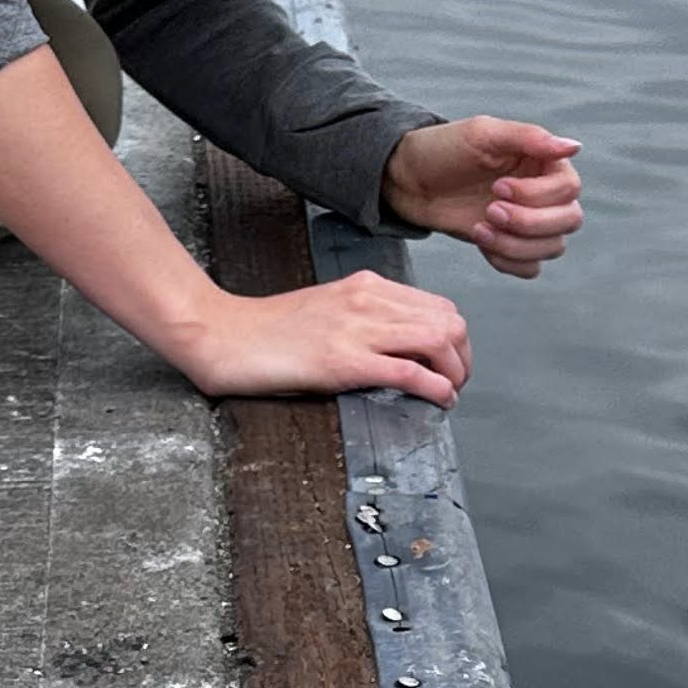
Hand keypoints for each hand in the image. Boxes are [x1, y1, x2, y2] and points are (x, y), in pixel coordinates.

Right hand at [175, 272, 472, 407]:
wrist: (224, 335)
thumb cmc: (269, 329)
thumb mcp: (329, 309)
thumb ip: (365, 318)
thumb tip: (401, 347)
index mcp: (366, 286)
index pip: (437, 305)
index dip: (456, 338)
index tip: (451, 363)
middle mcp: (368, 300)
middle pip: (448, 321)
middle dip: (463, 356)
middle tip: (456, 382)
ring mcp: (356, 330)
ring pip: (438, 341)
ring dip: (455, 373)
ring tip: (450, 393)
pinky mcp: (342, 361)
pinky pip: (408, 372)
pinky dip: (436, 388)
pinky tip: (439, 401)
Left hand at [382, 119, 584, 280]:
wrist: (409, 179)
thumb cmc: (444, 149)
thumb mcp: (483, 133)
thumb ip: (529, 137)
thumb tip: (574, 147)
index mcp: (544, 161)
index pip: (569, 189)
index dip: (536, 195)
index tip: (496, 187)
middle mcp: (544, 192)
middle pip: (568, 220)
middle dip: (528, 223)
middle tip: (489, 211)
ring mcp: (529, 221)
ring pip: (552, 247)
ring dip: (515, 244)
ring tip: (478, 228)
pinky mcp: (511, 244)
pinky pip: (531, 267)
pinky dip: (508, 261)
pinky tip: (480, 240)